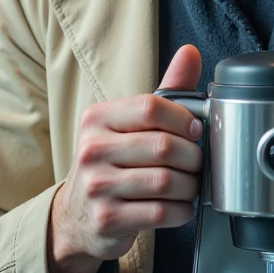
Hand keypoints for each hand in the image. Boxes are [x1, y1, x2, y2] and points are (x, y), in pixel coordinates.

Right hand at [49, 45, 203, 272]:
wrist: (77, 217)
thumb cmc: (111, 163)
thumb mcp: (130, 125)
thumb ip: (165, 92)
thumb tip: (190, 53)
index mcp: (97, 119)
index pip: (150, 107)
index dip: (184, 119)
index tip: (196, 130)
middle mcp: (92, 150)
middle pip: (163, 147)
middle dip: (193, 157)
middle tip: (196, 163)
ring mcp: (98, 187)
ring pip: (166, 181)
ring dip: (191, 185)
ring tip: (190, 185)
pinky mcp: (109, 218)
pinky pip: (162, 212)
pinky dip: (182, 210)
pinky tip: (180, 205)